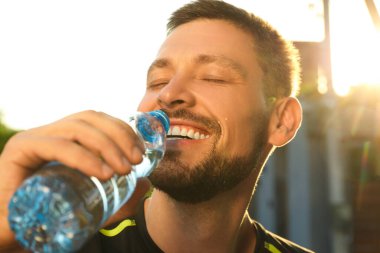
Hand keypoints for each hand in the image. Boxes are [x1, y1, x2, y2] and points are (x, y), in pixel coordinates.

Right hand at [0, 110, 148, 250]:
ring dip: (106, 145)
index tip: (141, 151)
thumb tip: (147, 184)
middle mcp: (49, 133)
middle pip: (89, 119)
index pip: (98, 120)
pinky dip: (83, 157)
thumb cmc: (51, 216)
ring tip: (123, 170)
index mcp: (65, 138)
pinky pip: (56, 146)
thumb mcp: (93, 205)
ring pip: (76, 128)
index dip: (123, 129)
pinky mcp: (19, 150)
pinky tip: (102, 173)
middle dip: (119, 136)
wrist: (10, 233)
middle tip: (136, 161)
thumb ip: (120, 197)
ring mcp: (34, 139)